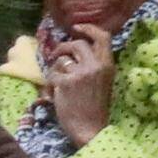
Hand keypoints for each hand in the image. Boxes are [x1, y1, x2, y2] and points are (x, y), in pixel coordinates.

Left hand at [37, 23, 115, 145]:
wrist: (90, 129)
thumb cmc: (95, 108)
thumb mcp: (102, 82)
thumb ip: (93, 65)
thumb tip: (74, 51)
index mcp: (108, 65)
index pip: (102, 37)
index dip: (88, 28)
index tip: (76, 27)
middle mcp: (96, 65)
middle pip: (77, 44)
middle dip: (63, 47)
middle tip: (56, 54)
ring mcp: (81, 73)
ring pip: (62, 59)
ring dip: (56, 68)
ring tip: (57, 79)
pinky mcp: (65, 82)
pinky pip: (52, 74)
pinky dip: (50, 83)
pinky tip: (54, 93)